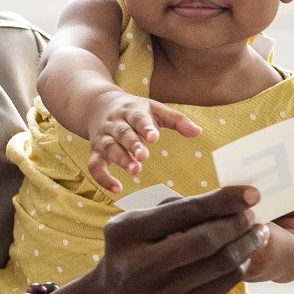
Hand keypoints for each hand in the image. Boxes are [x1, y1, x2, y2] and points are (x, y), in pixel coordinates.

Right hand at [43, 186, 268, 293]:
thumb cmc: (133, 253)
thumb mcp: (136, 226)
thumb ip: (173, 210)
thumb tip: (228, 200)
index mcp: (128, 233)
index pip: (184, 212)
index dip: (222, 201)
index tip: (252, 193)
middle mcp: (141, 266)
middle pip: (205, 241)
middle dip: (237, 225)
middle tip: (254, 214)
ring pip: (220, 265)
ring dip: (246, 245)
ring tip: (259, 232)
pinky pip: (223, 285)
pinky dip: (239, 266)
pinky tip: (244, 255)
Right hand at [83, 91, 202, 194]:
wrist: (97, 105)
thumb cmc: (134, 110)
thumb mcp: (155, 109)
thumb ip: (177, 120)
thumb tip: (199, 132)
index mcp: (131, 110)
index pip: (138, 118)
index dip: (145, 127)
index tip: (154, 137)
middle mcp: (115, 123)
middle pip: (122, 133)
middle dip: (132, 145)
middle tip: (143, 156)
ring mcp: (104, 137)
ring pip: (109, 148)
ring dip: (121, 160)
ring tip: (135, 170)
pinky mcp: (95, 151)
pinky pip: (95, 165)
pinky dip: (102, 177)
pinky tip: (116, 188)